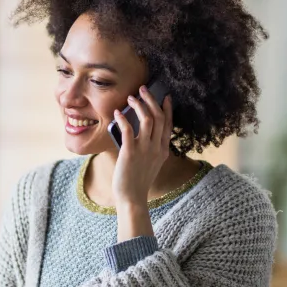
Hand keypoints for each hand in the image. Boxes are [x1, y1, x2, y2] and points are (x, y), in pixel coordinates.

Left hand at [112, 86, 172, 208]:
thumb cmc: (138, 181)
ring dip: (139, 105)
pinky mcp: (130, 152)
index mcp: (163, 150)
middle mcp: (157, 148)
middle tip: (143, 89)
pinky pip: (128, 129)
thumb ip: (151, 148)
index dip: (167, 109)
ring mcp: (145, 150)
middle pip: (159, 117)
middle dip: (151, 100)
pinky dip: (123, 118)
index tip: (165, 96)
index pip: (168, 124)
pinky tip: (118, 113)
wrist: (132, 197)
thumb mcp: (151, 163)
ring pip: (147, 119)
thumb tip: (141, 133)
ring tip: (130, 97)